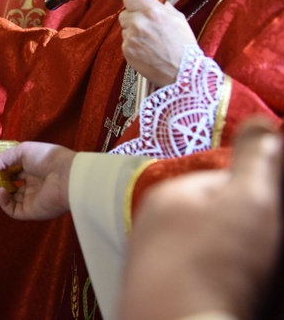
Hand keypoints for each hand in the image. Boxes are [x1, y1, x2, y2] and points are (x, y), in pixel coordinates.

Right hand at [0, 142, 75, 219]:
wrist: (65, 175)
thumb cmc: (46, 158)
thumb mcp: (22, 151)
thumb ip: (2, 159)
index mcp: (33, 169)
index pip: (12, 173)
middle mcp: (32, 185)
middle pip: (9, 188)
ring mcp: (31, 199)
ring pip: (8, 200)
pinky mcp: (31, 212)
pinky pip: (13, 209)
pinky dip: (3, 202)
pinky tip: (0, 191)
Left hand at [119, 0, 195, 87]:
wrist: (181, 70)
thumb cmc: (183, 47)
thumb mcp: (179, 20)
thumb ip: (166, 9)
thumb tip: (160, 4)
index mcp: (152, 11)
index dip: (133, 4)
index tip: (136, 7)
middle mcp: (139, 22)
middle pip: (124, 14)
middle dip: (132, 19)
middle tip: (145, 27)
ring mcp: (131, 36)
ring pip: (124, 29)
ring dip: (132, 33)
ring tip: (148, 41)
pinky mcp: (127, 50)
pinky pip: (125, 42)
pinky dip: (132, 45)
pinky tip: (146, 50)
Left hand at [119, 118, 282, 319]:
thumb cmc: (214, 262)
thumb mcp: (250, 199)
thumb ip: (259, 160)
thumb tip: (265, 123)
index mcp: (168, 194)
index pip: (222, 183)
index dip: (257, 199)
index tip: (272, 218)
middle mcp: (150, 225)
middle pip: (212, 222)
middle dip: (243, 235)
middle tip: (263, 257)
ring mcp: (149, 262)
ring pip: (203, 255)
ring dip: (231, 265)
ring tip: (249, 282)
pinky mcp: (154, 296)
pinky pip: (193, 282)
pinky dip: (213, 287)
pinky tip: (228, 297)